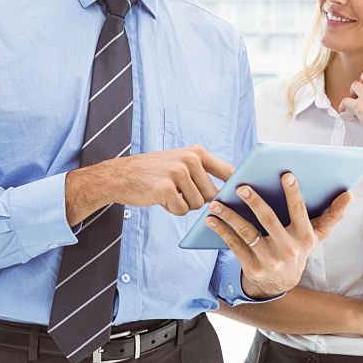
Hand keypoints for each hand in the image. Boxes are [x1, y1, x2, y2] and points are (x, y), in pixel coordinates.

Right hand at [65, 145, 231, 224]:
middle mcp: (190, 159)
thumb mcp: (180, 162)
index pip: (228, 171)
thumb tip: (228, 193)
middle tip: (179, 191)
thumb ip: (203, 173)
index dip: (235, 186)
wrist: (120, 175)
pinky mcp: (166, 188)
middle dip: (197, 199)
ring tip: (168, 192)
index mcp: (196, 152)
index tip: (242, 195)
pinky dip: (171, 209)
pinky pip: (181, 210)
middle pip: (211, 194)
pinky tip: (159, 197)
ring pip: (196, 204)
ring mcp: (178, 173)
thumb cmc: (153, 172)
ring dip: (183, 204)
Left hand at [206, 172, 351, 298]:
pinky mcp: (252, 268)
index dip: (293, 193)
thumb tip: (349, 194)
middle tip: (241, 186)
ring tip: (217, 203)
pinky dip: (222, 231)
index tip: (286, 174)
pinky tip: (212, 219)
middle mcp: (288, 249)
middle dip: (255, 202)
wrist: (281, 283)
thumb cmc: (298, 248)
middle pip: (269, 221)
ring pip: (247, 233)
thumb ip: (332, 215)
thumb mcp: (316, 235)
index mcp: (304, 237)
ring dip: (230, 217)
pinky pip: (234, 245)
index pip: (299, 211)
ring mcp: (269, 260)